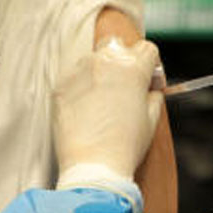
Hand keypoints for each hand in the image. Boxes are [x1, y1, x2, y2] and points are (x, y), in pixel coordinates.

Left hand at [54, 38, 162, 184]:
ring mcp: (79, 71)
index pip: (147, 49)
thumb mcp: (152, 118)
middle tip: (124, 88)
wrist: (93, 166)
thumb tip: (148, 88)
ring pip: (93, 61)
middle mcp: (104, 61)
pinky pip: (74, 79)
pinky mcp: (60, 85)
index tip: (148, 82)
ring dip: (99, 74)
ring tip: (101, 105)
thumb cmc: (125, 145)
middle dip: (123, 62)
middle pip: (117, 46)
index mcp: (132, 66)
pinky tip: (85, 112)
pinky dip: (80, 89)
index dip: (151, 66)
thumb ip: (152, 94)